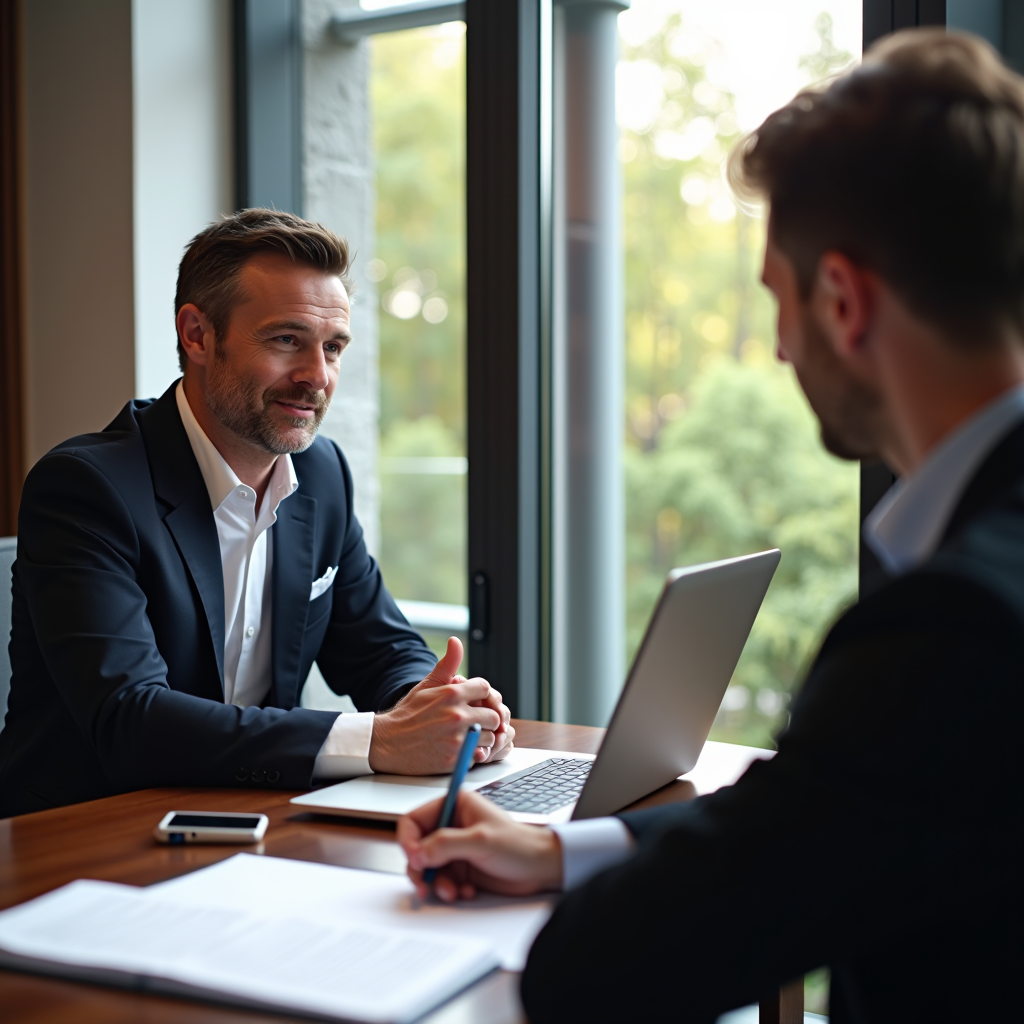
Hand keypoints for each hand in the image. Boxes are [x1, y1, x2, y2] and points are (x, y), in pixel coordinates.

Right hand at [369, 637, 514, 773]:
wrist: (387, 743)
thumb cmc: (409, 713)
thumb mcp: (427, 685)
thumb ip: (447, 664)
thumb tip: (456, 641)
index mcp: (451, 694)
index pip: (485, 688)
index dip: (482, 695)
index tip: (475, 702)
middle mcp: (457, 715)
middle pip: (493, 714)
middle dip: (486, 718)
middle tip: (475, 721)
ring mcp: (457, 738)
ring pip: (490, 736)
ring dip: (482, 737)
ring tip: (467, 736)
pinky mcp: (455, 759)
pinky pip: (480, 754)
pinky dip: (475, 753)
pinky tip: (464, 749)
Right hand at [398, 789, 562, 901]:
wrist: (540, 868)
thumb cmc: (519, 845)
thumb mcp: (481, 841)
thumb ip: (447, 844)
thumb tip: (418, 853)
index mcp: (454, 805)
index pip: (414, 819)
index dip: (408, 840)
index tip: (414, 859)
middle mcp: (450, 825)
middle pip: (416, 847)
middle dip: (420, 868)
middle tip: (426, 884)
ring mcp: (454, 848)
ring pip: (426, 868)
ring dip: (435, 882)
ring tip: (452, 891)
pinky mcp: (459, 868)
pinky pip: (439, 881)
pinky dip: (448, 889)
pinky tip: (466, 891)